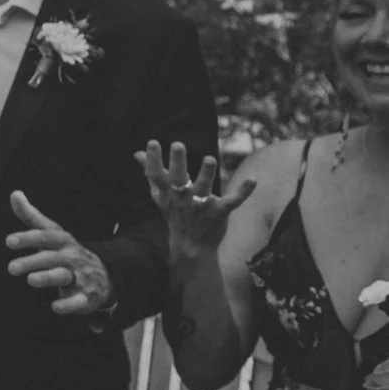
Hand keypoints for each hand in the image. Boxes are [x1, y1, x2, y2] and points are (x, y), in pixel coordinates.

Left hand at [5, 190, 114, 316]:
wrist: (104, 273)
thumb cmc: (66, 251)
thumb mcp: (52, 233)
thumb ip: (31, 216)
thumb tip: (14, 194)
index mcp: (63, 242)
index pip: (45, 236)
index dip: (28, 238)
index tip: (9, 241)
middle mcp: (72, 257)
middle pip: (52, 257)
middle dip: (32, 261)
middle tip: (11, 268)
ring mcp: (81, 276)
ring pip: (64, 276)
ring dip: (48, 277)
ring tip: (31, 280)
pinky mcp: (86, 296)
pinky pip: (79, 301)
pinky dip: (69, 304)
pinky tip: (55, 307)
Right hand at [136, 140, 253, 261]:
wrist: (191, 246)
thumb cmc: (175, 214)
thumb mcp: (160, 195)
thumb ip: (151, 172)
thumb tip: (137, 153)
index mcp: (167, 193)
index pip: (156, 174)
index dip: (153, 159)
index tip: (153, 142)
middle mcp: (181, 198)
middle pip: (177, 178)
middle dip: (177, 162)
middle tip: (177, 144)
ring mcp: (200, 205)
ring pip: (203, 187)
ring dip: (206, 174)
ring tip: (209, 159)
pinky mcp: (219, 212)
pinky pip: (232, 201)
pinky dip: (243, 192)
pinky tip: (253, 180)